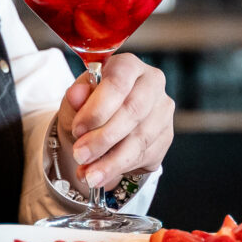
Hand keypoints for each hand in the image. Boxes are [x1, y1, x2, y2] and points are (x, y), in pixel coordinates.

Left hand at [55, 54, 174, 194]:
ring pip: (139, 139)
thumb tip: (76, 94)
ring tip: (88, 174)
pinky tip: (101, 175)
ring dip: (111, 160)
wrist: (102, 128)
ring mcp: (163, 110)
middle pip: (132, 111)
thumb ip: (75, 98)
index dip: (98, 108)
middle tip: (80, 155)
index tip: (78, 129)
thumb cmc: (90, 108)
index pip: (118, 82)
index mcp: (128, 66)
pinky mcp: (166, 135)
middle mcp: (152, 83)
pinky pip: (144, 155)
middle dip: (103, 138)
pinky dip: (119, 168)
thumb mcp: (75, 102)